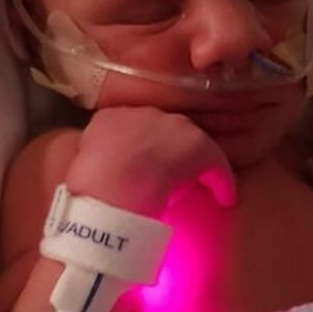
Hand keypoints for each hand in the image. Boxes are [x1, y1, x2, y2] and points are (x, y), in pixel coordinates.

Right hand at [65, 107, 236, 216]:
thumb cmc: (91, 188)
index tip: (143, 164)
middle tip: (171, 173)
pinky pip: (214, 162)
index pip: (131, 126)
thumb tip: (108, 175)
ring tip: (198, 183)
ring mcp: (173, 126)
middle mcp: (145, 114)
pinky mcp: (198, 146)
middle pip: (164, 129)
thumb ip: (100, 161)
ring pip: (191, 143)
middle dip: (169, 150)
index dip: (141, 146)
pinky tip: (226, 197)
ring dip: (195, 164)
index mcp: (111, 118)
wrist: (110, 188)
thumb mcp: (87, 167)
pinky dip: (221, 179)